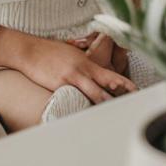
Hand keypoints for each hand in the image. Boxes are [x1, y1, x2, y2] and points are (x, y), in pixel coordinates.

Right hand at [17, 33, 135, 102]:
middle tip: (132, 103)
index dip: (124, 83)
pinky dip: (82, 106)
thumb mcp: (70, 52)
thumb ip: (83, 61)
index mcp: (87, 62)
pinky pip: (74, 97)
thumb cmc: (49, 51)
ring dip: (105, 102)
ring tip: (117, 111)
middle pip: (106, 84)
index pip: (109, 74)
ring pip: (93, 92)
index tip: (135, 90)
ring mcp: (72, 77)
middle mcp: (83, 69)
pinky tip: (87, 114)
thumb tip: (91, 67)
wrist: (30, 51)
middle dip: (119, 94)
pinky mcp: (60, 84)